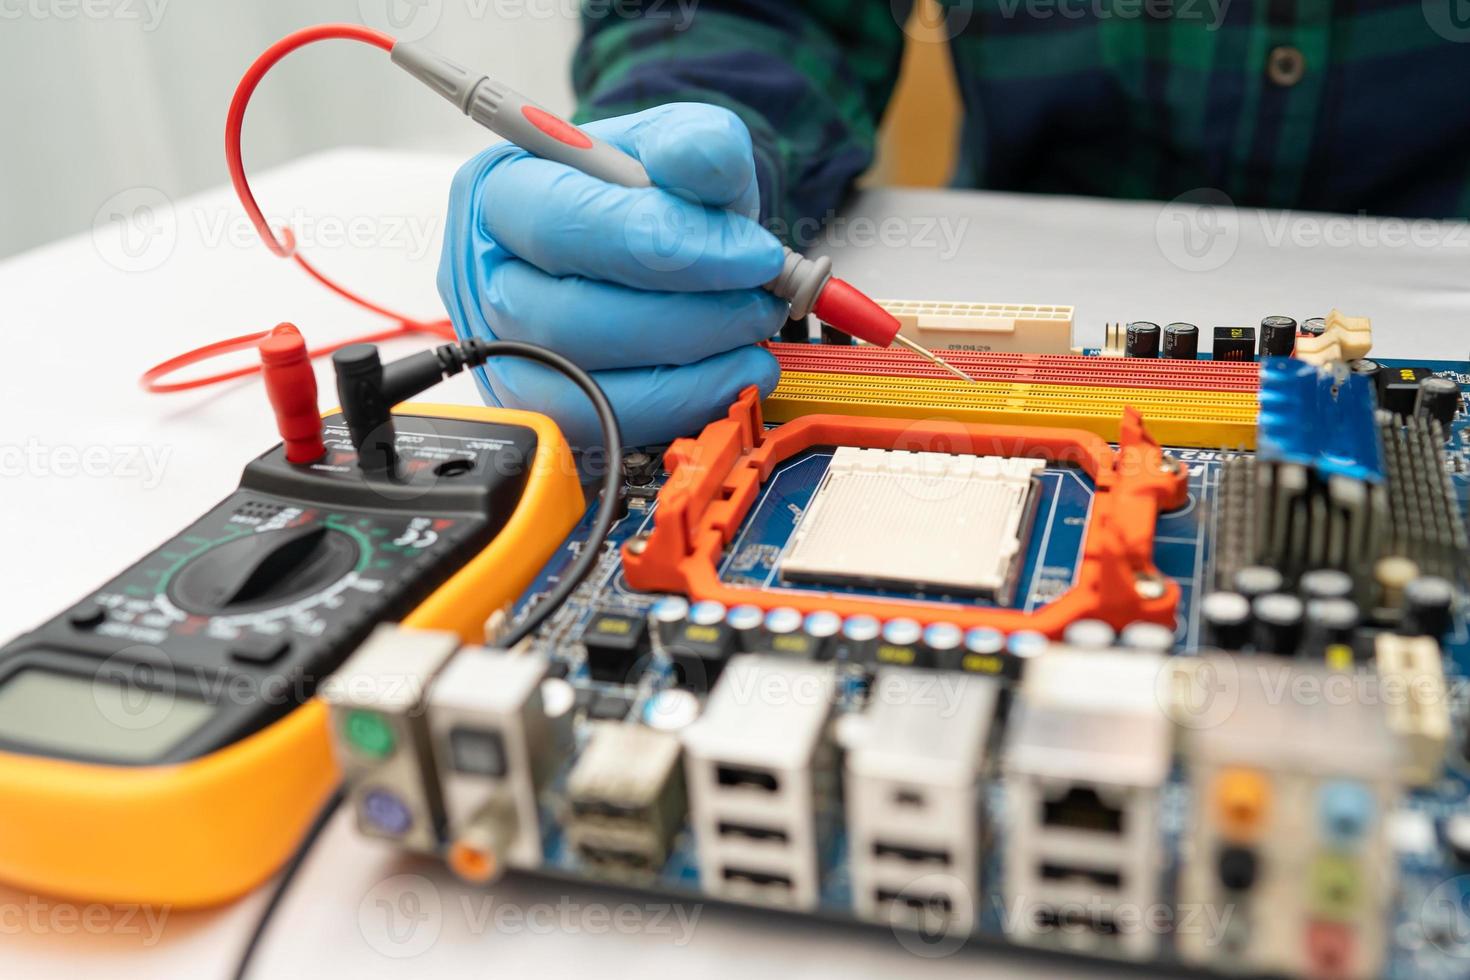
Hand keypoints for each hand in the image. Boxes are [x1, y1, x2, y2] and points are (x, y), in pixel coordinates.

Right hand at [438, 102, 787, 447]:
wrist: (650, 243)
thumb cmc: (647, 195)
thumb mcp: (676, 142)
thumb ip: (695, 140)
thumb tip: (697, 160)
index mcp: (500, 193)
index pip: (566, 223)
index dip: (667, 245)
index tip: (751, 254)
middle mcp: (488, 278)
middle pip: (568, 316)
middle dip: (688, 314)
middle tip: (759, 299)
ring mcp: (508, 353)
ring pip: (589, 380)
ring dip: (693, 362)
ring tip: (751, 330)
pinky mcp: (545, 408)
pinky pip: (610, 423)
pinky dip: (685, 402)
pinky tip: (734, 372)